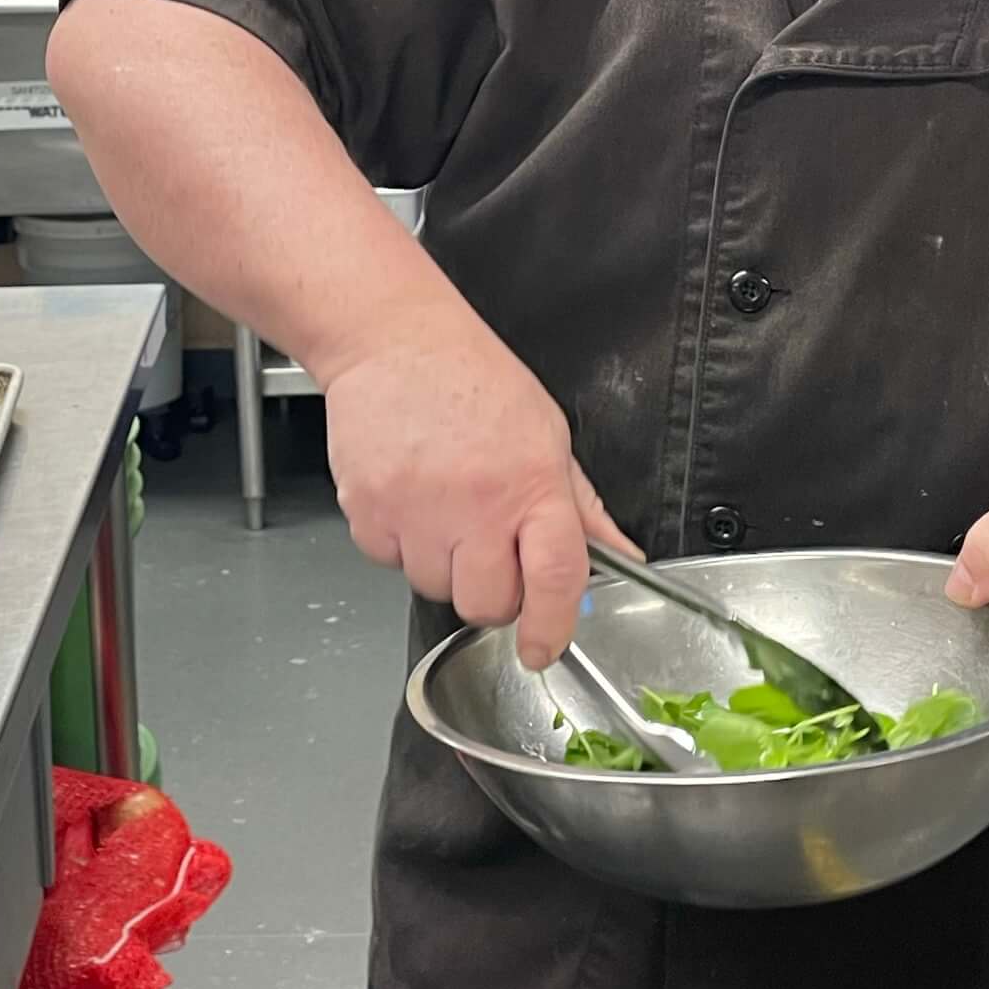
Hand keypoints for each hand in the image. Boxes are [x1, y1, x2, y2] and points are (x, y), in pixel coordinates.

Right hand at [322, 310, 631, 670]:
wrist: (393, 340)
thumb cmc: (471, 377)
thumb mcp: (546, 432)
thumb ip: (581, 505)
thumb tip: (620, 553)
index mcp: (533, 483)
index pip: (556, 577)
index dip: (551, 627)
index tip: (543, 647)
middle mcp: (476, 502)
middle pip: (486, 604)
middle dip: (491, 593)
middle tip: (487, 551)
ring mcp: (416, 509)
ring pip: (433, 587)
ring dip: (441, 564)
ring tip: (443, 508)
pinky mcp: (367, 509)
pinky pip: (387, 561)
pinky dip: (398, 543)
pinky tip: (409, 498)